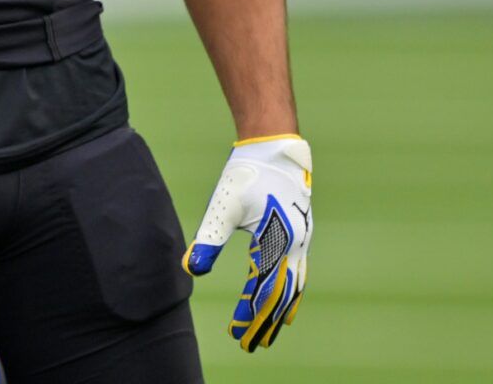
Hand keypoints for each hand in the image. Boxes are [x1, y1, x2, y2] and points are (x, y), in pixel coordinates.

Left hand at [184, 134, 311, 351]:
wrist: (274, 147)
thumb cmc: (247, 174)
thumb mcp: (223, 207)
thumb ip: (209, 240)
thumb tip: (191, 268)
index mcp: (278, 242)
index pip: (263, 289)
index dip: (249, 314)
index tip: (235, 332)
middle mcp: (295, 245)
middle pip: (282, 295)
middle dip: (266, 321)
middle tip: (250, 345)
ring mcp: (301, 239)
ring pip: (294, 286)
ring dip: (280, 311)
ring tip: (270, 333)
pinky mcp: (300, 232)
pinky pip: (298, 271)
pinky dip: (292, 291)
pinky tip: (287, 300)